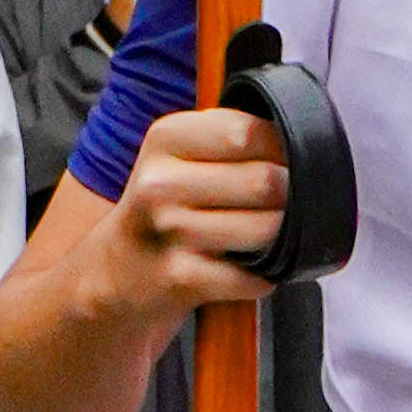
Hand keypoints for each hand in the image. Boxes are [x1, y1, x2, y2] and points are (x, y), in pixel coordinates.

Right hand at [114, 103, 289, 312]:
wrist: (112, 274)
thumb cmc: (162, 210)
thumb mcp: (179, 157)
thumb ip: (229, 139)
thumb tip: (299, 138)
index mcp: (165, 139)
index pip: (248, 132)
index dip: (283, 150)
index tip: (285, 164)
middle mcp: (160, 182)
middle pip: (264, 181)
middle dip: (292, 197)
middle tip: (286, 207)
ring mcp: (168, 231)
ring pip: (266, 229)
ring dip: (282, 240)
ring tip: (266, 238)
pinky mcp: (180, 279)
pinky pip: (254, 277)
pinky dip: (264, 278)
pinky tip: (246, 270)